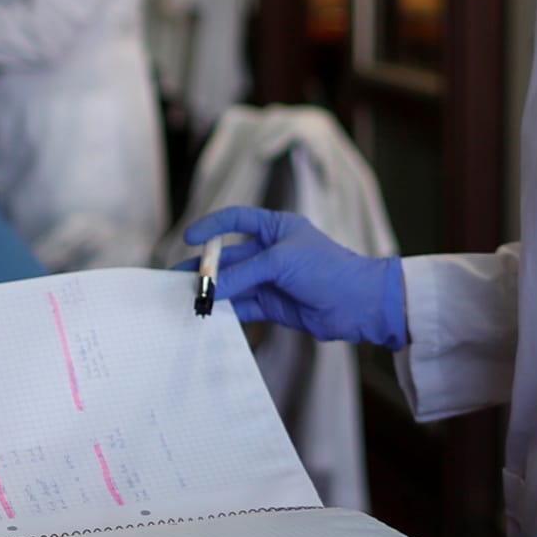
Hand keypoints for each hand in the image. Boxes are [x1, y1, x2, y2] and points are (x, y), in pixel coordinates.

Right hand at [181, 207, 407, 348]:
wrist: (358, 304)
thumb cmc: (326, 269)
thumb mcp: (281, 262)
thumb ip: (244, 274)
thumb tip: (211, 287)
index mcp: (275, 228)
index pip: (235, 221)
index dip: (211, 227)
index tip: (189, 239)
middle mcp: (270, 252)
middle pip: (229, 257)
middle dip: (205, 268)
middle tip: (178, 279)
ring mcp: (271, 279)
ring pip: (233, 284)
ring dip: (213, 291)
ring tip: (189, 300)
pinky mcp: (273, 305)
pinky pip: (243, 306)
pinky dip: (227, 311)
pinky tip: (211, 316)